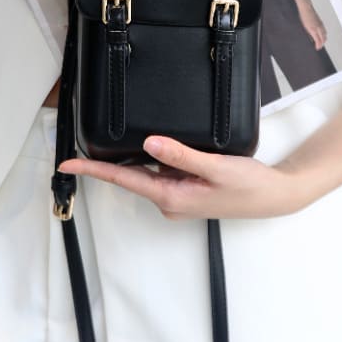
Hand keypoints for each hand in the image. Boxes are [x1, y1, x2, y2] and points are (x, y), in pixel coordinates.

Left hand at [58, 136, 308, 219]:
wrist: (274, 196)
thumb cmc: (248, 185)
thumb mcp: (215, 167)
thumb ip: (181, 155)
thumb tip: (149, 143)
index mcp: (171, 196)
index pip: (124, 180)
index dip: (93, 171)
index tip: (67, 165)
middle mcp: (169, 200)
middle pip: (131, 176)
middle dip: (110, 162)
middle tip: (84, 145)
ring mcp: (178, 197)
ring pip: (149, 172)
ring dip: (136, 159)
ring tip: (132, 141)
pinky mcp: (188, 191)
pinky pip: (163, 172)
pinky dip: (156, 159)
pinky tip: (161, 147)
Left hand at [297, 0, 326, 49]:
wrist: (306, 7)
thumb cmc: (303, 16)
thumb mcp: (303, 27)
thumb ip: (308, 33)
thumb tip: (311, 39)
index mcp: (313, 29)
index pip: (318, 40)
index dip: (318, 45)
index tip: (317, 48)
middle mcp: (318, 27)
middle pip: (323, 38)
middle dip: (321, 44)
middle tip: (319, 47)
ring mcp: (320, 24)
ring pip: (325, 34)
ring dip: (324, 39)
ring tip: (321, 43)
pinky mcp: (321, 22)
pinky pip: (324, 30)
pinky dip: (324, 34)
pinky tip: (322, 35)